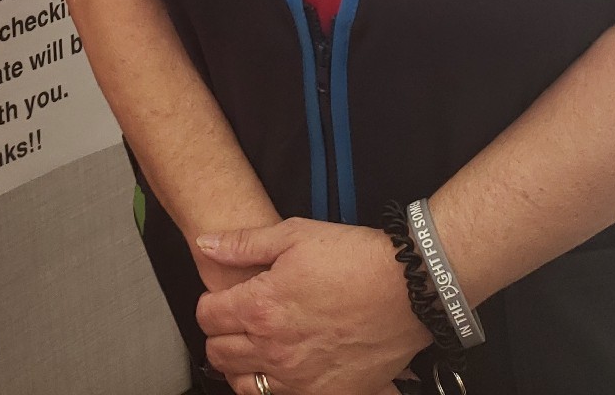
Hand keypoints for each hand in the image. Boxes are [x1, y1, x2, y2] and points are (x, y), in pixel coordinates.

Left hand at [194, 217, 423, 394]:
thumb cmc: (354, 260)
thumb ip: (244, 244)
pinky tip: (285, 365)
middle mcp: (275, 349)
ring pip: (243, 384)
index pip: (208, 317)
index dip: (209, 304)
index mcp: (261, 307)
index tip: (221, 299)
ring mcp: (299, 379)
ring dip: (241, 365)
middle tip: (235, 320)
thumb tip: (207, 245)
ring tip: (255, 345)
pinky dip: (274, 386)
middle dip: (220, 335)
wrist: (407, 290)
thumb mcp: (295, 234)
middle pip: (219, 354)